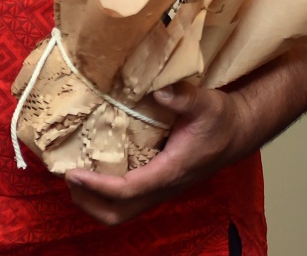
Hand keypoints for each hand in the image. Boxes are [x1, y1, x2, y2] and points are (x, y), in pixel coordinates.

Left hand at [63, 81, 253, 225]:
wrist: (237, 132)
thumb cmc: (221, 119)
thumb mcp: (207, 104)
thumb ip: (184, 98)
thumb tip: (160, 92)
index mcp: (171, 171)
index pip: (129, 189)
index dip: (98, 186)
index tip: (73, 174)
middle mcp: (163, 186)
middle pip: (119, 213)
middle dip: (89, 202)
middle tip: (68, 177)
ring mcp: (159, 188)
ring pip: (122, 211)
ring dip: (93, 201)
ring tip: (73, 176)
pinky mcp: (157, 183)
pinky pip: (126, 198)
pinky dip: (104, 192)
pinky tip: (92, 168)